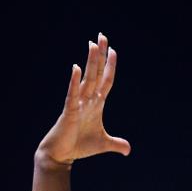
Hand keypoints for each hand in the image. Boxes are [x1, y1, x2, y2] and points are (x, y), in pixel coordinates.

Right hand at [36, 32, 130, 164]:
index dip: (110, 67)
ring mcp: (78, 104)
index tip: (113, 50)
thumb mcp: (103, 143)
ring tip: (93, 44)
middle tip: (102, 36)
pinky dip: (75, 82)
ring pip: (86, 80)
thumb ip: (116, 144)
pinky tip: (76, 68)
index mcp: (96, 104)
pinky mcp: (69, 111)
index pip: (106, 81)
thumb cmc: (80, 146)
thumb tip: (128, 150)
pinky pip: (72, 94)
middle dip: (100, 56)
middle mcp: (87, 100)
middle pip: (96, 74)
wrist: (62, 154)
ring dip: (90, 62)